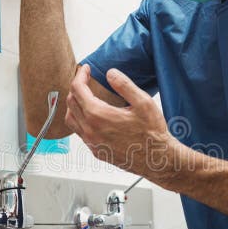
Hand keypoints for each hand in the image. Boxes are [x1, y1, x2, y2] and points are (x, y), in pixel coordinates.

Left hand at [65, 66, 179, 179]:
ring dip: (74, 105)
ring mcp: (92, 143)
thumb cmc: (152, 134)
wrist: (156, 159)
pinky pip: (80, 133)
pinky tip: (92, 116)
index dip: (80, 75)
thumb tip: (110, 73)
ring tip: (84, 96)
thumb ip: (124, 85)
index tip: (86, 69)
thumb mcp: (143, 103)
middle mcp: (91, 130)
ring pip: (71, 119)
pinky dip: (80, 120)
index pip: (78, 90)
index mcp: (99, 116)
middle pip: (71, 103)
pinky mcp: (96, 151)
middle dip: (76, 87)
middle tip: (85, 80)